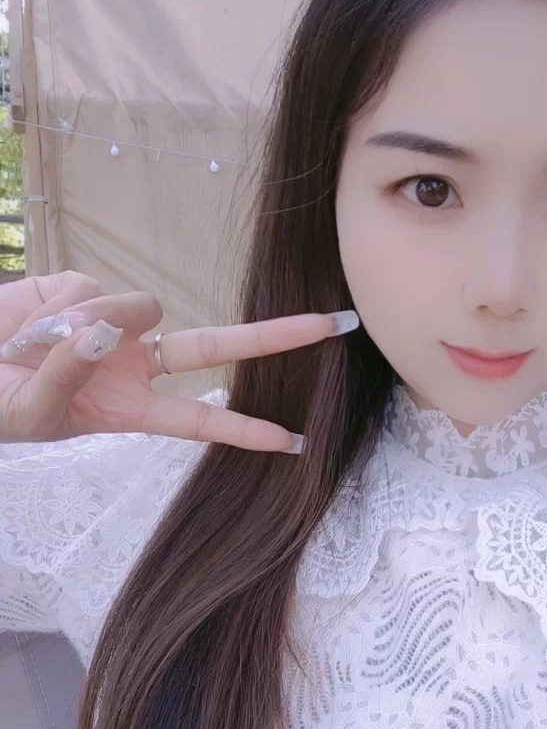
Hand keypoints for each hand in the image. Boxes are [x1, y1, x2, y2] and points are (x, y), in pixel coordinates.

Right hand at [0, 271, 357, 447]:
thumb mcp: (31, 411)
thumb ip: (71, 372)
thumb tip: (105, 331)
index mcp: (128, 408)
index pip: (199, 417)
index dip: (243, 428)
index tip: (293, 441)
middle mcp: (133, 364)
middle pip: (216, 347)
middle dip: (274, 336)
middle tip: (334, 325)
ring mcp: (112, 324)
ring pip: (137, 308)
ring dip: (95, 323)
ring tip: (36, 346)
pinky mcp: (81, 289)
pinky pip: (88, 288)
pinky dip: (58, 306)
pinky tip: (28, 323)